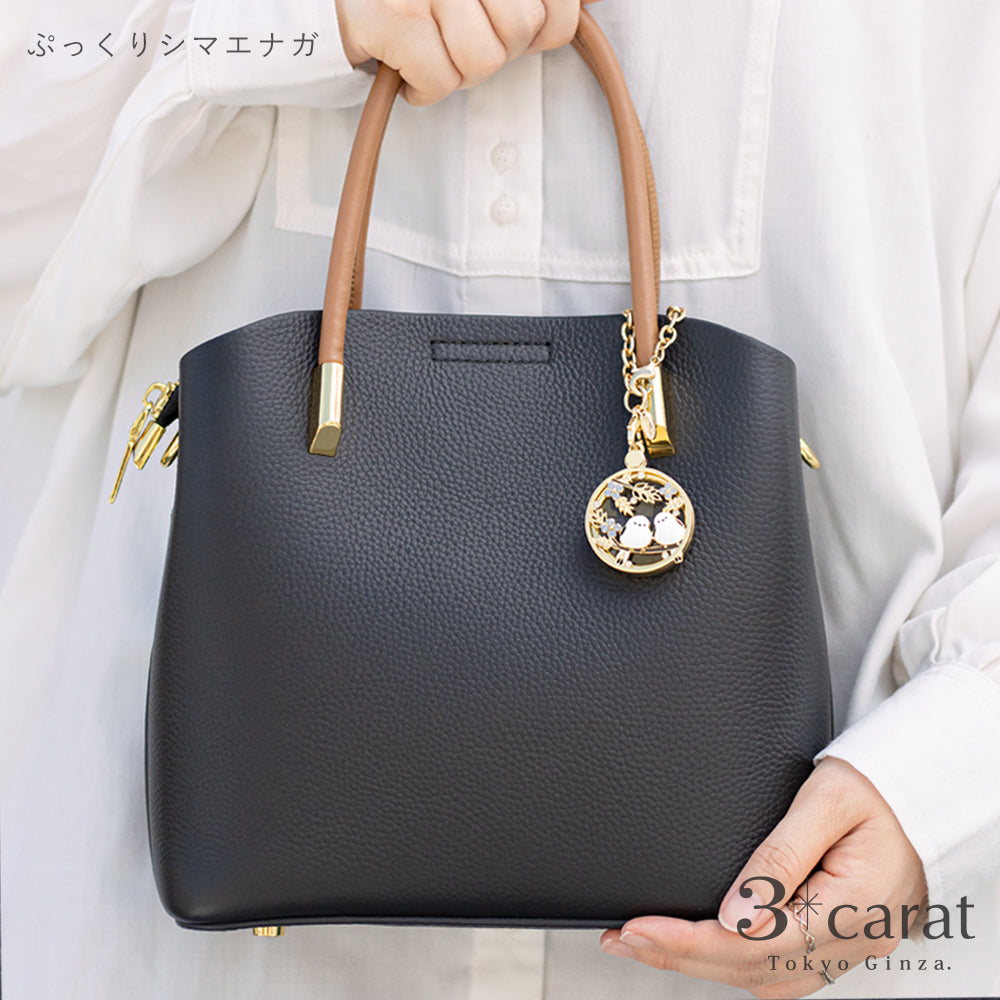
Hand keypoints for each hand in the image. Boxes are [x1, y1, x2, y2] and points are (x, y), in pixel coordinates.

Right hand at [334, 0, 603, 104]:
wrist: (308, 0)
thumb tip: (590, 6)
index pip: (556, 3)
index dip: (546, 27)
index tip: (511, 27)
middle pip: (520, 32)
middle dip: (492, 49)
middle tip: (452, 35)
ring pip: (484, 61)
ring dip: (456, 71)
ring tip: (427, 48)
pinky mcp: (391, 15)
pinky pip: (441, 80)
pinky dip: (422, 89)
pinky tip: (401, 67)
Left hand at [599, 757, 927, 998]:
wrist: (920, 788)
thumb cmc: (878, 785)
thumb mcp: (827, 800)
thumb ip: (780, 855)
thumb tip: (733, 914)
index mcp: (856, 905)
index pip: (759, 944)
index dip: (691, 942)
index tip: (640, 929)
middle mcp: (854, 938)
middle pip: (756, 970)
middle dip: (681, 957)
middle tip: (623, 939)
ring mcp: (850, 945)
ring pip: (766, 979)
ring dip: (702, 964)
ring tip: (646, 945)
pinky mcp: (840, 939)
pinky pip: (781, 969)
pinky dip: (733, 963)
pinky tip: (698, 949)